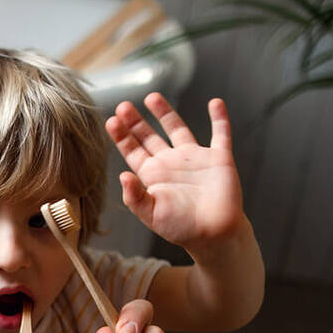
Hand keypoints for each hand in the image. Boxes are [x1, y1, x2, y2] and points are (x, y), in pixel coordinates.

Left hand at [107, 94, 244, 249]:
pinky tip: (215, 102)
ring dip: (166, 113)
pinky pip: (221, 134)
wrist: (214, 235)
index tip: (111, 121)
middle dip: (136, 121)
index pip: (133, 151)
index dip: (122, 136)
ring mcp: (194, 158)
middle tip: (123, 106)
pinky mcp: (219, 159)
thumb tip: (122, 176)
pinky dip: (219, 118)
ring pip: (178, 128)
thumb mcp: (151, 214)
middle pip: (149, 136)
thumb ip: (134, 196)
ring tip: (152, 97)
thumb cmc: (181, 228)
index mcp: (153, 175)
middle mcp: (171, 162)